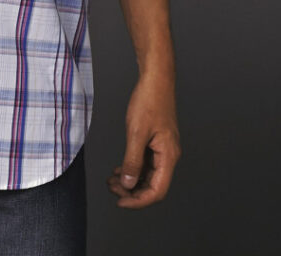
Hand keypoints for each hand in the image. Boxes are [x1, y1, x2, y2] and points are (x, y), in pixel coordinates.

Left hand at [107, 70, 181, 208]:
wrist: (156, 79)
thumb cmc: (149, 100)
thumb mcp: (136, 132)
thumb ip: (132, 161)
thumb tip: (128, 184)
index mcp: (168, 156)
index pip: (157, 191)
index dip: (138, 201)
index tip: (120, 201)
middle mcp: (168, 155)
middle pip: (152, 186)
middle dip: (132, 191)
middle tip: (112, 189)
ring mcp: (163, 149)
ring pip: (148, 175)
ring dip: (130, 181)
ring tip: (112, 181)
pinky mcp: (156, 142)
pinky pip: (146, 163)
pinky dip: (132, 169)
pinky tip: (119, 169)